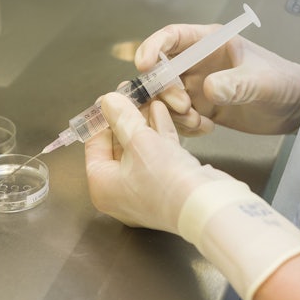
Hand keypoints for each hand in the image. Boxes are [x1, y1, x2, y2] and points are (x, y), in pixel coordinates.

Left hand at [84, 92, 234, 231]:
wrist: (205, 205)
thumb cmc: (165, 180)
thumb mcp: (138, 140)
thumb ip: (122, 118)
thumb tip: (109, 102)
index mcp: (102, 186)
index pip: (94, 145)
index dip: (101, 119)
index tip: (109, 100)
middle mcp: (119, 192)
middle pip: (118, 145)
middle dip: (127, 118)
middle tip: (130, 95)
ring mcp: (144, 190)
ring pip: (140, 149)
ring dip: (145, 123)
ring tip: (148, 99)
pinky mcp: (166, 186)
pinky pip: (157, 156)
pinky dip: (159, 135)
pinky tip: (162, 112)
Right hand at [135, 23, 299, 134]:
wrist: (298, 108)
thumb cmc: (285, 82)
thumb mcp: (262, 81)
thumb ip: (236, 84)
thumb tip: (208, 89)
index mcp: (209, 43)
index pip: (172, 37)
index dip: (153, 47)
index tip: (144, 65)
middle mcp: (198, 63)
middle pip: (161, 71)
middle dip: (164, 91)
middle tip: (184, 107)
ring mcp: (197, 87)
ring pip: (165, 97)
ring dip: (173, 113)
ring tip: (198, 122)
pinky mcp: (201, 108)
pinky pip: (177, 117)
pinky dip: (185, 126)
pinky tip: (207, 129)